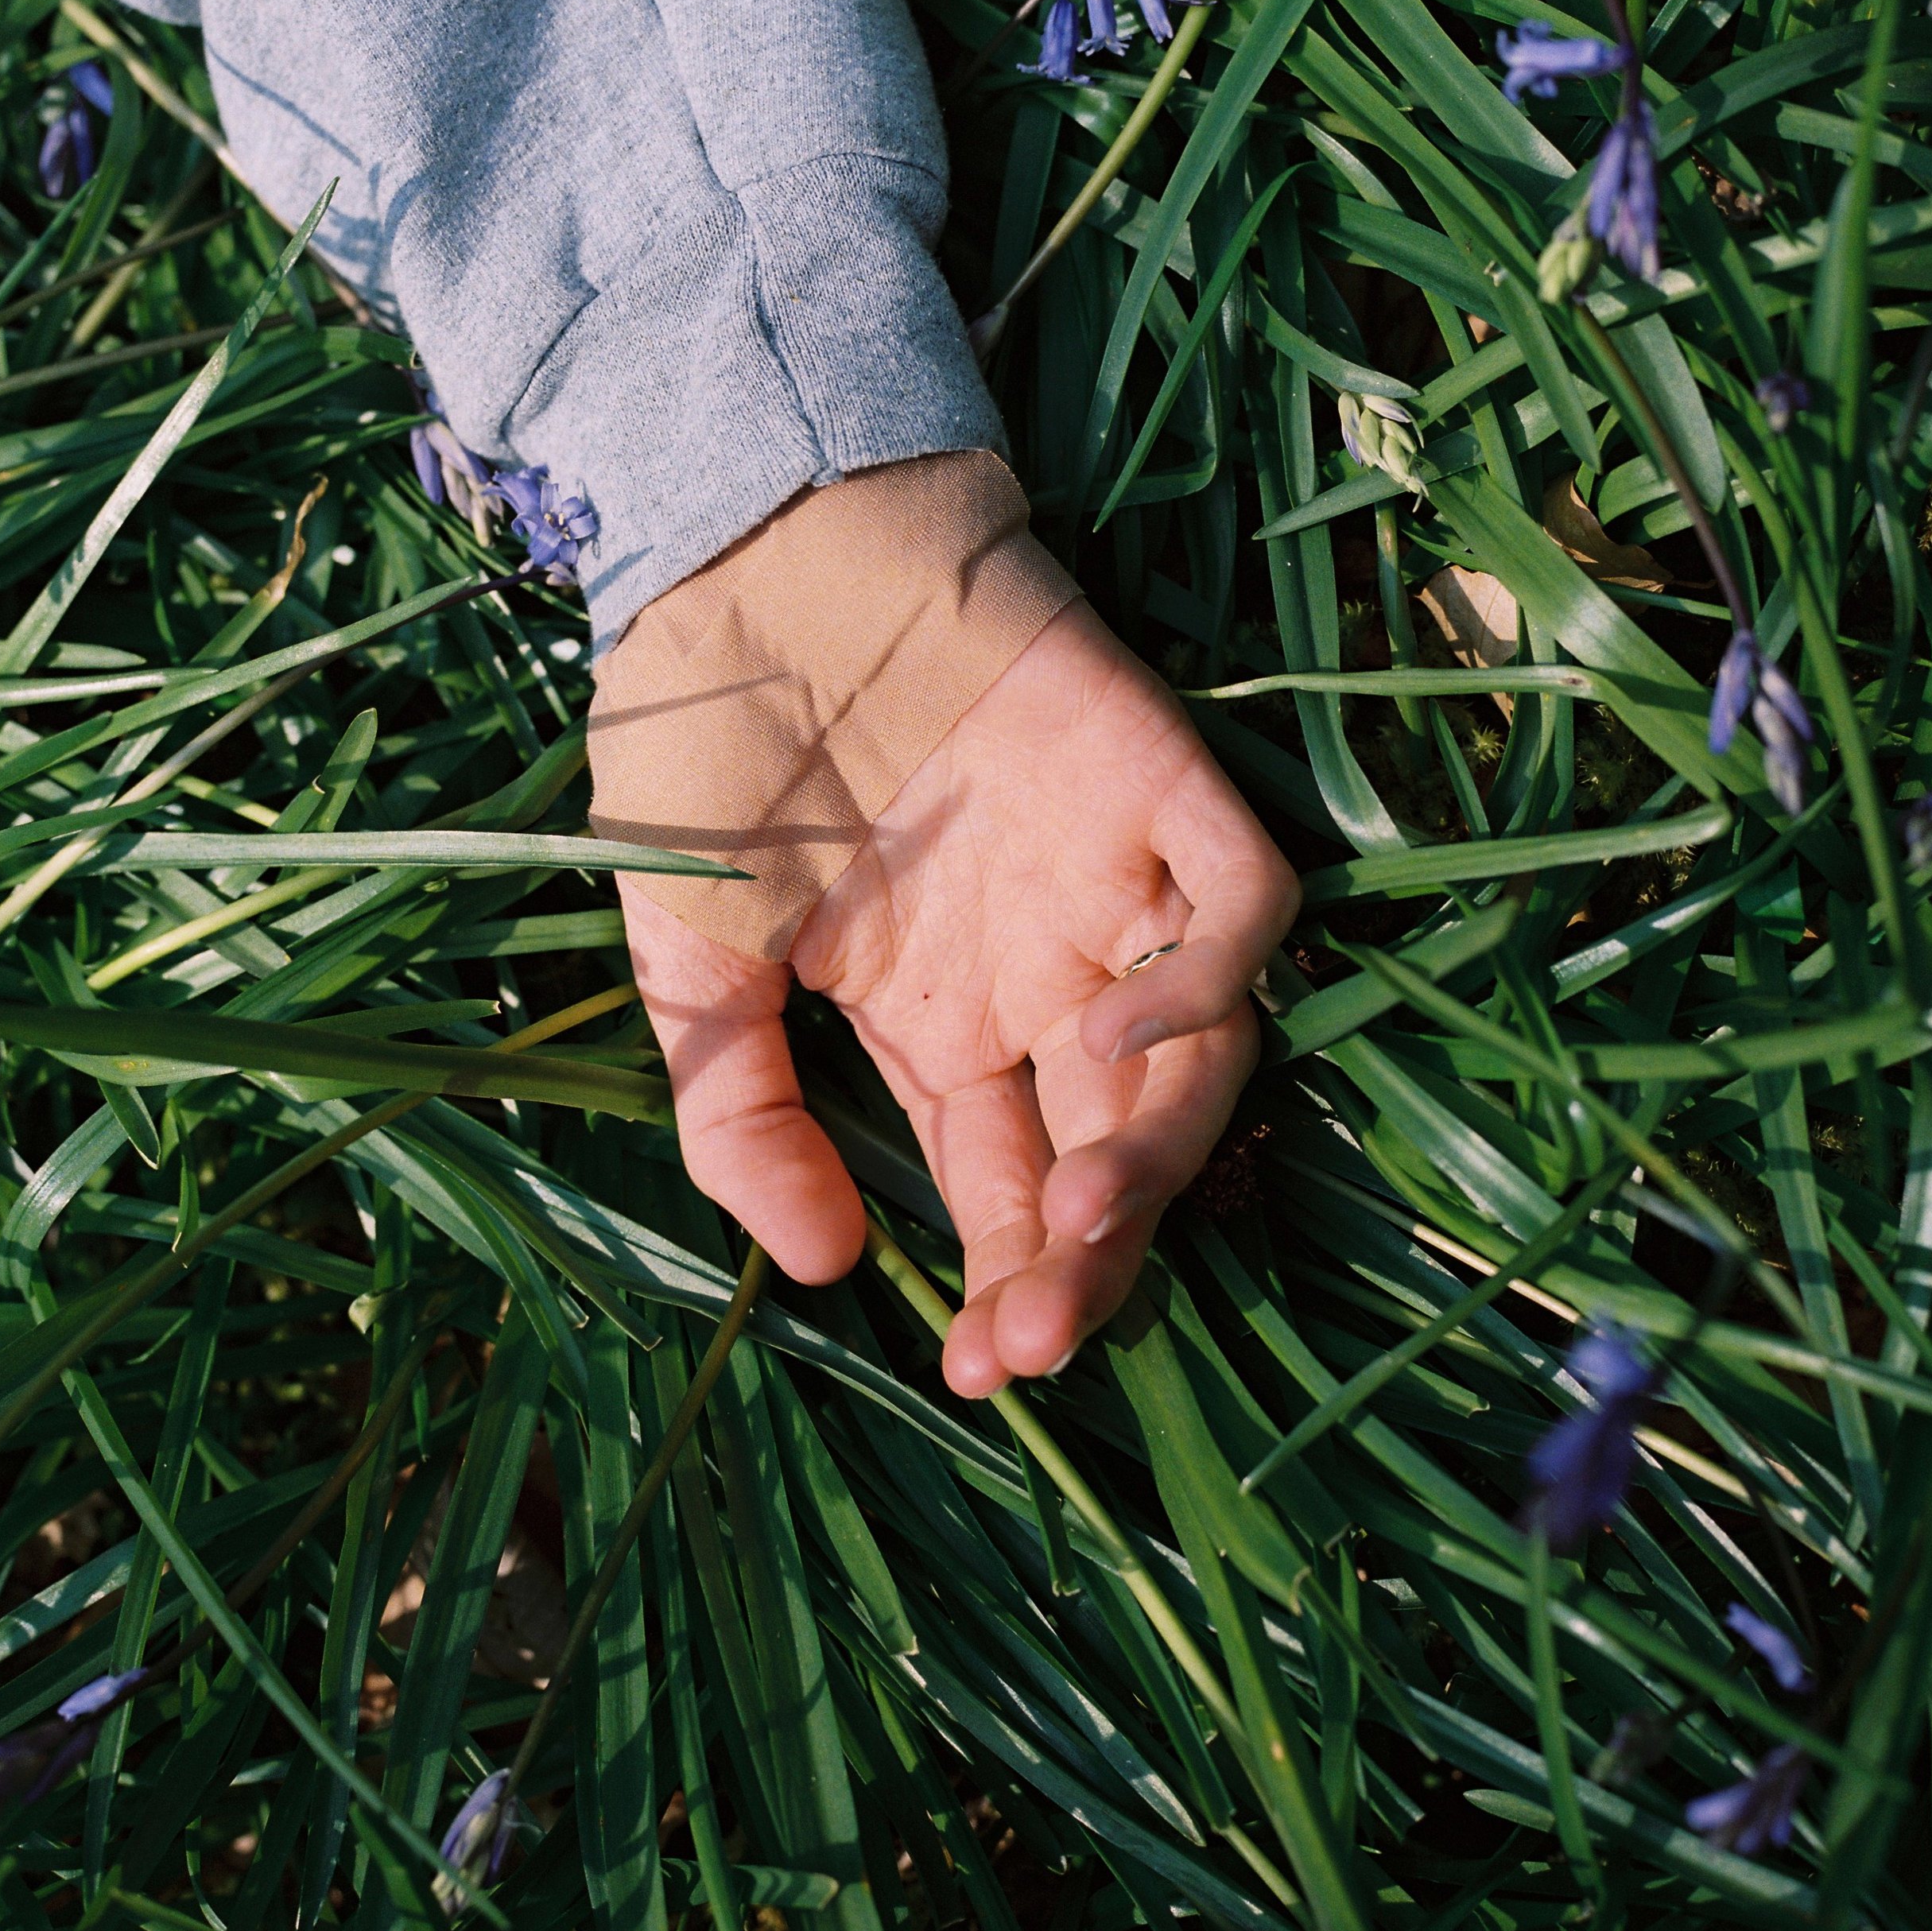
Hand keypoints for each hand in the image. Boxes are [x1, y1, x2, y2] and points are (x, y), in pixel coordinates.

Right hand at [617, 600, 1297, 1393]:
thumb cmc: (712, 753)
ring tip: (1086, 1224)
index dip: (1015, 1288)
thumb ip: (738, 1112)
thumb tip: (827, 1267)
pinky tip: (1132, 1029)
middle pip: (1114, 1151)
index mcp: (945, 1029)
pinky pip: (1240, 901)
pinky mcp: (1160, 786)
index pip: (1013, 1193)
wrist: (749, 557)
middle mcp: (1046, 978)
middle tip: (1040, 1337)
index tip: (986, 1373)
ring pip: (1200, 1055)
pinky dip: (1214, 974)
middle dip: (1091, 1262)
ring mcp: (1112, 886)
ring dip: (1157, 1153)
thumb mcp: (691, 964)